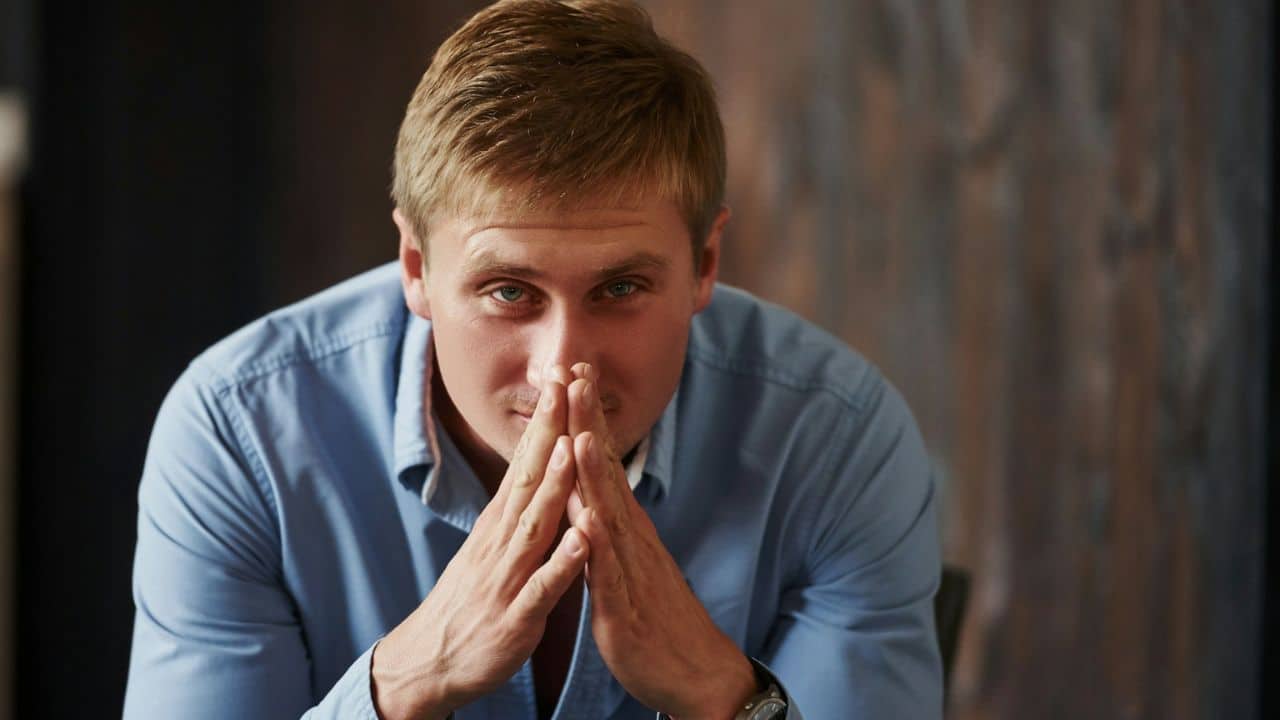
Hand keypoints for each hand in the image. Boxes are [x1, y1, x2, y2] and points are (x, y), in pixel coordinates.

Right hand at [371, 369, 591, 719]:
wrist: (430, 662)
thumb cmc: (472, 599)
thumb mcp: (494, 544)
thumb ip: (520, 507)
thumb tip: (543, 462)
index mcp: (501, 522)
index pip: (524, 460)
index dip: (545, 419)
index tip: (561, 375)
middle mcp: (501, 540)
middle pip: (528, 478)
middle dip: (550, 433)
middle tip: (566, 386)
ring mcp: (507, 577)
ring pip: (534, 526)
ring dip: (553, 486)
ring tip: (572, 448)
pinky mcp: (516, 618)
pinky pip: (542, 589)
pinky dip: (561, 564)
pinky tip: (582, 541)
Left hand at [564, 364, 757, 719]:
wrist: (694, 672)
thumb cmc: (656, 615)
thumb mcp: (626, 558)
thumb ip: (607, 521)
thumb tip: (587, 483)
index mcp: (623, 527)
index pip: (600, 463)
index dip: (584, 418)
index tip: (571, 374)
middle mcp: (629, 539)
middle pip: (605, 473)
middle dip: (588, 424)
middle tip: (575, 374)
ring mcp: (629, 572)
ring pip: (609, 517)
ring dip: (595, 475)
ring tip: (581, 433)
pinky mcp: (624, 612)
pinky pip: (610, 578)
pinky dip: (598, 548)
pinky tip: (587, 524)